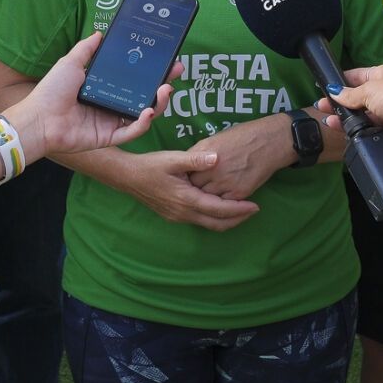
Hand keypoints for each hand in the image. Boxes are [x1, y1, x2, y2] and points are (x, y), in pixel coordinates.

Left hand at [3, 32, 175, 160]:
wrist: (39, 118)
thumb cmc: (51, 90)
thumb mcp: (71, 62)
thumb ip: (87, 49)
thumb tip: (100, 32)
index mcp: (104, 87)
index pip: (133, 79)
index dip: (150, 70)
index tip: (165, 59)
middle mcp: (110, 104)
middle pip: (144, 95)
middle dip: (163, 84)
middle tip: (176, 71)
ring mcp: (111, 121)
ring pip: (143, 114)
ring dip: (158, 103)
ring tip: (166, 89)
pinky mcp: (109, 136)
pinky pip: (132, 131)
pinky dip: (143, 123)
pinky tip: (149, 110)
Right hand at [120, 147, 259, 230]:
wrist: (127, 176)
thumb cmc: (150, 165)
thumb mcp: (173, 158)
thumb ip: (196, 159)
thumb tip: (216, 158)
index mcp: (186, 199)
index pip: (219, 209)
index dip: (239, 209)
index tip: (255, 206)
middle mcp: (184, 213)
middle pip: (217, 223)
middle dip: (237, 219)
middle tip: (253, 211)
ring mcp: (177, 217)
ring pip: (208, 224)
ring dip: (226, 220)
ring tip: (241, 211)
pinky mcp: (173, 216)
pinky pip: (199, 221)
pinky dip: (214, 218)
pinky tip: (219, 208)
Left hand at [186, 117, 292, 199]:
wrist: (269, 142)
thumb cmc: (242, 136)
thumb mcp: (215, 138)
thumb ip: (199, 153)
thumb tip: (188, 164)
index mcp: (204, 154)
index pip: (185, 172)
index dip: (186, 175)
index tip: (186, 176)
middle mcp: (212, 170)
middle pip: (194, 187)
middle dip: (194, 187)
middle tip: (197, 186)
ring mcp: (226, 183)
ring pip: (207, 198)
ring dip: (207, 196)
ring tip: (211, 191)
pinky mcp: (239, 193)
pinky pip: (224, 203)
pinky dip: (222, 200)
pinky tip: (223, 194)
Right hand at [321, 65, 382, 147]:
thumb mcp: (370, 90)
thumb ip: (350, 94)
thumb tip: (334, 91)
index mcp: (378, 75)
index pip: (353, 77)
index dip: (338, 83)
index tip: (323, 89)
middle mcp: (382, 92)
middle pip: (356, 98)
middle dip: (339, 103)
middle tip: (321, 108)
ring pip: (362, 115)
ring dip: (347, 119)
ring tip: (330, 122)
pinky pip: (371, 129)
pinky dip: (360, 131)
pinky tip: (348, 133)